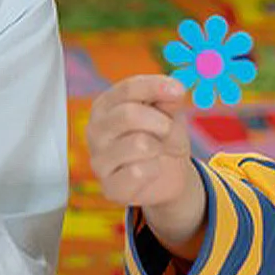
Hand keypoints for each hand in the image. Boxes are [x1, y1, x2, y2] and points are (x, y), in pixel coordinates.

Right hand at [85, 74, 204, 252]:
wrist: (166, 177)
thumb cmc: (161, 137)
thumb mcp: (168, 112)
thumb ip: (167, 99)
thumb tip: (173, 89)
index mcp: (105, 105)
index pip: (127, 89)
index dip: (155, 87)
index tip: (179, 91)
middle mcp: (95, 130)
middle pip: (129, 115)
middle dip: (161, 123)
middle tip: (169, 130)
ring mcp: (99, 160)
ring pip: (139, 144)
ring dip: (160, 147)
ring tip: (160, 151)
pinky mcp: (109, 187)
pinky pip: (140, 172)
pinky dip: (155, 170)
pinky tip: (151, 170)